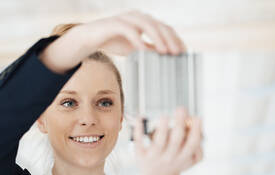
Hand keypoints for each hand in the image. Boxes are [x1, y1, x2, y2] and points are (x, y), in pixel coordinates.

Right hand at [39, 10, 185, 73]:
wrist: (91, 37)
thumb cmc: (114, 41)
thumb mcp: (135, 48)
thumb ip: (149, 50)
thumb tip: (164, 58)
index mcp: (145, 22)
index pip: (165, 28)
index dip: (175, 39)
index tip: (183, 52)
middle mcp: (139, 17)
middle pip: (160, 26)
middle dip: (170, 39)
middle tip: (177, 53)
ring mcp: (128, 18)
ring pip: (148, 25)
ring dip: (158, 38)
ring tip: (165, 51)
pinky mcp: (116, 23)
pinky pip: (130, 30)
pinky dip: (138, 40)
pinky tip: (143, 50)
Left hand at [133, 107, 202, 174]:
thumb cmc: (175, 161)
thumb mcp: (189, 158)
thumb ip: (197, 143)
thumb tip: (198, 122)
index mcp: (183, 158)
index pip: (192, 144)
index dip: (196, 131)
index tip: (198, 117)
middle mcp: (169, 158)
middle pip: (176, 141)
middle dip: (179, 124)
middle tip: (181, 108)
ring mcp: (154, 157)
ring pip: (159, 142)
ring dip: (163, 129)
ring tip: (165, 116)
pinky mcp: (140, 155)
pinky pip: (139, 142)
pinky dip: (139, 130)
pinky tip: (140, 117)